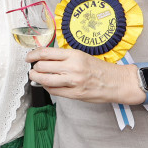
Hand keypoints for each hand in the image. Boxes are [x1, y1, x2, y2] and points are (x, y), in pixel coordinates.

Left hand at [27, 47, 141, 103]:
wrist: (118, 82)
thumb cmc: (100, 69)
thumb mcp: (82, 56)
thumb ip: (64, 58)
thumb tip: (44, 59)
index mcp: (74, 55)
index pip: (46, 53)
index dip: (33, 55)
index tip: (28, 57)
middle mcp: (73, 67)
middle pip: (42, 66)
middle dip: (34, 68)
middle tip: (34, 69)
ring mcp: (73, 82)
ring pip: (44, 79)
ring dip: (36, 78)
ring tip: (36, 77)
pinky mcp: (75, 94)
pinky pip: (53, 91)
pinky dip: (47, 87)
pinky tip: (48, 84)